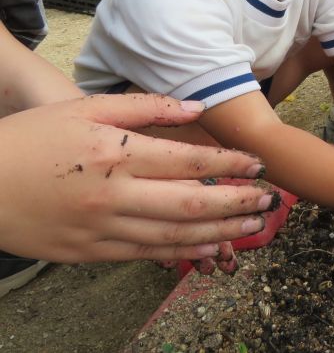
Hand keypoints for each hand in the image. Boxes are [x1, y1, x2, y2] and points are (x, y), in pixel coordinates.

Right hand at [0, 94, 276, 264]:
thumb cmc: (33, 138)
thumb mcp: (85, 108)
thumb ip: (146, 108)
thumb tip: (197, 109)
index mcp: (115, 153)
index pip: (190, 162)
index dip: (230, 165)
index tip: (257, 164)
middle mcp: (114, 195)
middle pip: (192, 203)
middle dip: (238, 202)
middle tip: (272, 199)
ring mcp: (102, 228)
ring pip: (176, 235)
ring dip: (222, 231)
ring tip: (254, 225)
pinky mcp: (91, 253)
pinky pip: (148, 254)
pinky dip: (184, 252)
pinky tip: (211, 248)